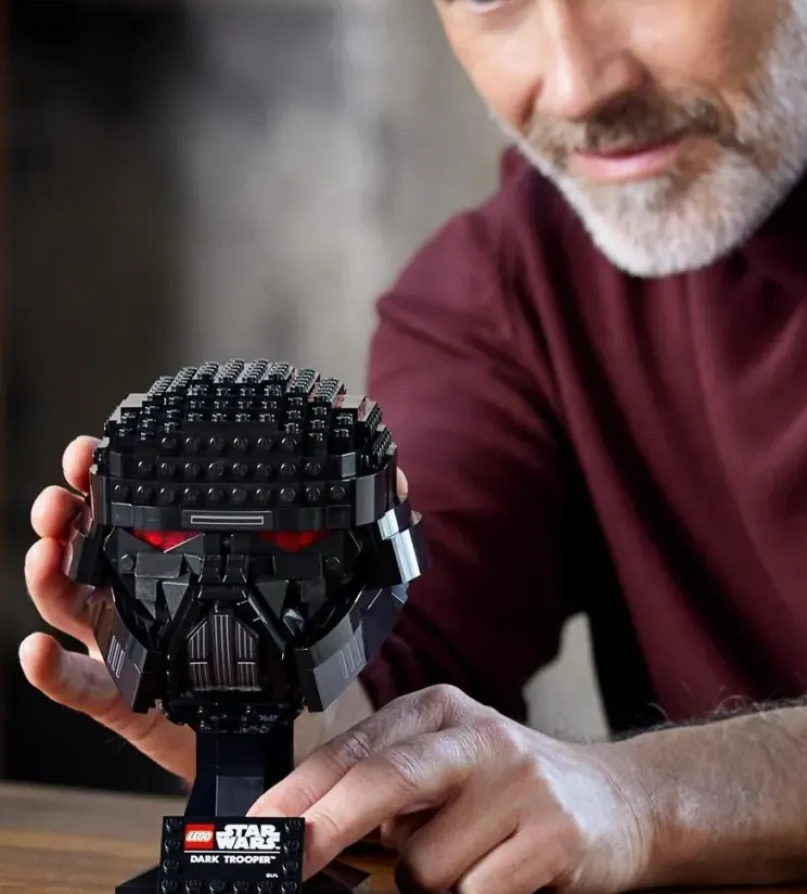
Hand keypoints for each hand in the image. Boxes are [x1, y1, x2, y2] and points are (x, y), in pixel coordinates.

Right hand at [20, 440, 411, 783]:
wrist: (269, 729)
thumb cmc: (280, 649)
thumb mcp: (318, 585)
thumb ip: (354, 534)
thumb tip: (396, 485)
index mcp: (181, 560)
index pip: (136, 508)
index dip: (108, 475)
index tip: (94, 447)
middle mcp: (143, 594)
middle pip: (88, 543)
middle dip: (68, 510)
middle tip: (65, 489)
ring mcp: (126, 643)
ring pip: (71, 602)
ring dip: (47, 573)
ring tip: (45, 550)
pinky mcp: (124, 698)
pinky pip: (79, 685)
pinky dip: (50, 670)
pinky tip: (39, 651)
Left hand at [248, 684, 653, 893]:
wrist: (619, 801)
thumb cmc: (512, 790)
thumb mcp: (447, 768)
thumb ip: (387, 790)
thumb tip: (307, 834)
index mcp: (439, 712)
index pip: (354, 748)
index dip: (298, 793)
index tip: (256, 831)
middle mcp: (477, 735)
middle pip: (386, 779)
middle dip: (327, 826)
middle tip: (293, 860)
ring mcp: (519, 781)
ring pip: (427, 864)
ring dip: (430, 885)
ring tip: (470, 861)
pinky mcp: (552, 832)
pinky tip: (502, 877)